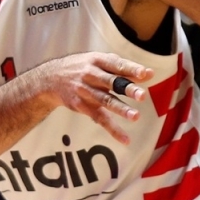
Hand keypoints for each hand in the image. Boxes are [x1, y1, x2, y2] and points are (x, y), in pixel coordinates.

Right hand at [36, 53, 154, 144]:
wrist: (50, 79)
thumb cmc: (83, 67)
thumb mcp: (98, 61)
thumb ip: (122, 67)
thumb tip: (149, 74)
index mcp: (97, 60)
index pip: (116, 64)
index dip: (131, 69)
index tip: (145, 74)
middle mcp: (91, 75)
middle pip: (112, 83)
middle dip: (127, 89)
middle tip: (142, 95)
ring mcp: (85, 91)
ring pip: (106, 101)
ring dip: (121, 109)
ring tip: (136, 116)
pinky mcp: (82, 106)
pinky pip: (100, 119)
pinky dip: (113, 130)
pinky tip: (126, 139)